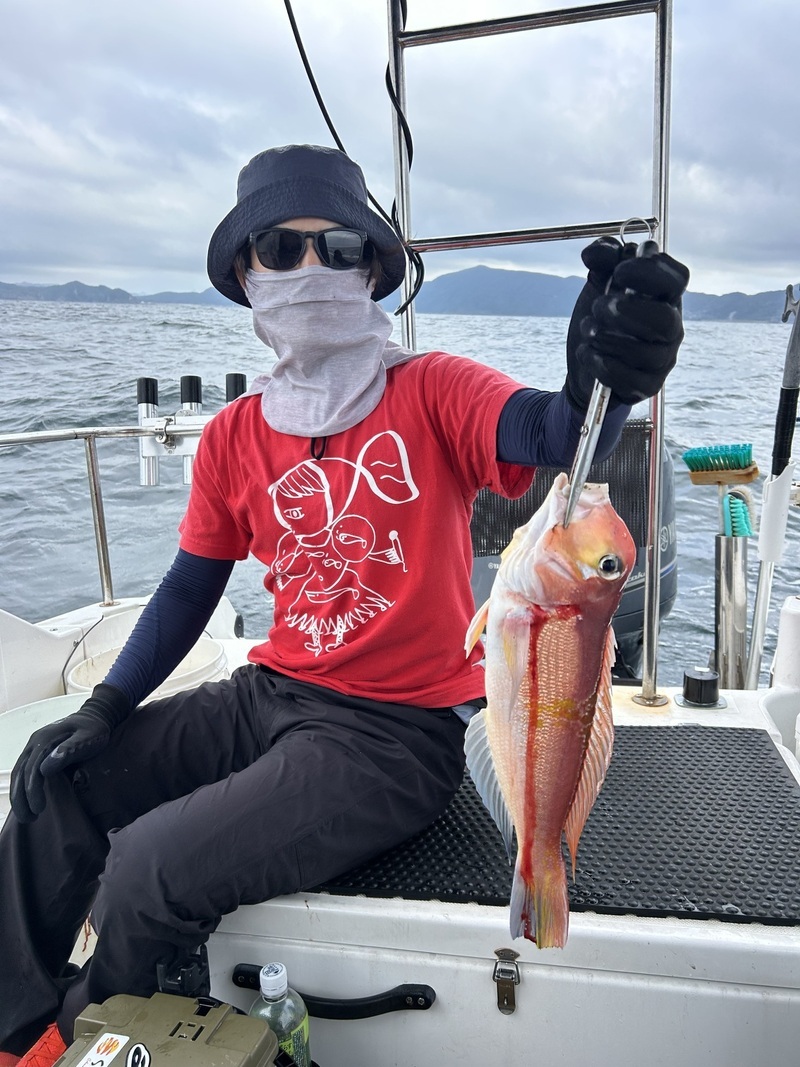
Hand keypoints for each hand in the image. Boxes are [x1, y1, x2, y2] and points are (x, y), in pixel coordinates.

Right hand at [10, 683, 130, 822]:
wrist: (97, 715)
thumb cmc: (96, 728)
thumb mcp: (89, 737)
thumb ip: (70, 750)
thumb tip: (46, 768)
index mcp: (44, 739)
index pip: (32, 769)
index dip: (33, 791)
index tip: (39, 809)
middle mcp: (34, 742)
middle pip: (21, 773)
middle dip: (22, 798)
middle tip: (29, 819)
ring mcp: (34, 746)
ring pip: (19, 773)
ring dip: (19, 795)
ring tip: (26, 817)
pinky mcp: (38, 752)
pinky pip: (24, 771)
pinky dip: (21, 787)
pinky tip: (27, 802)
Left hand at [565, 236, 689, 408]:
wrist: (584, 358)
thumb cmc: (600, 314)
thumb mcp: (598, 280)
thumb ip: (602, 258)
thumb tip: (594, 253)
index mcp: (664, 294)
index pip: (677, 278)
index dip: (650, 272)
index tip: (619, 271)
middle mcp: (670, 325)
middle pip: (666, 320)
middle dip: (627, 313)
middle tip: (598, 307)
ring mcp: (663, 358)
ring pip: (647, 353)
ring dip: (608, 339)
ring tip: (588, 330)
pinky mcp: (648, 385)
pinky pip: (632, 380)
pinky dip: (603, 365)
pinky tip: (587, 352)